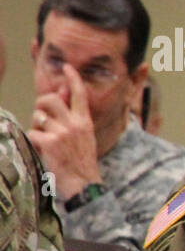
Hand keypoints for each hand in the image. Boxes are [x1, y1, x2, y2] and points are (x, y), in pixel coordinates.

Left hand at [27, 65, 102, 198]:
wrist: (84, 184)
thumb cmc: (81, 162)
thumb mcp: (84, 137)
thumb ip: (73, 117)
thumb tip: (63, 96)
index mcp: (85, 122)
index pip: (79, 94)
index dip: (73, 78)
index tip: (67, 67)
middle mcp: (75, 124)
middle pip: (51, 99)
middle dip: (40, 104)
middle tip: (41, 115)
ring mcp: (62, 132)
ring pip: (38, 115)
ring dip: (36, 125)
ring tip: (44, 138)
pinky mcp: (50, 143)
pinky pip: (32, 133)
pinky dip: (34, 142)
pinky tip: (44, 151)